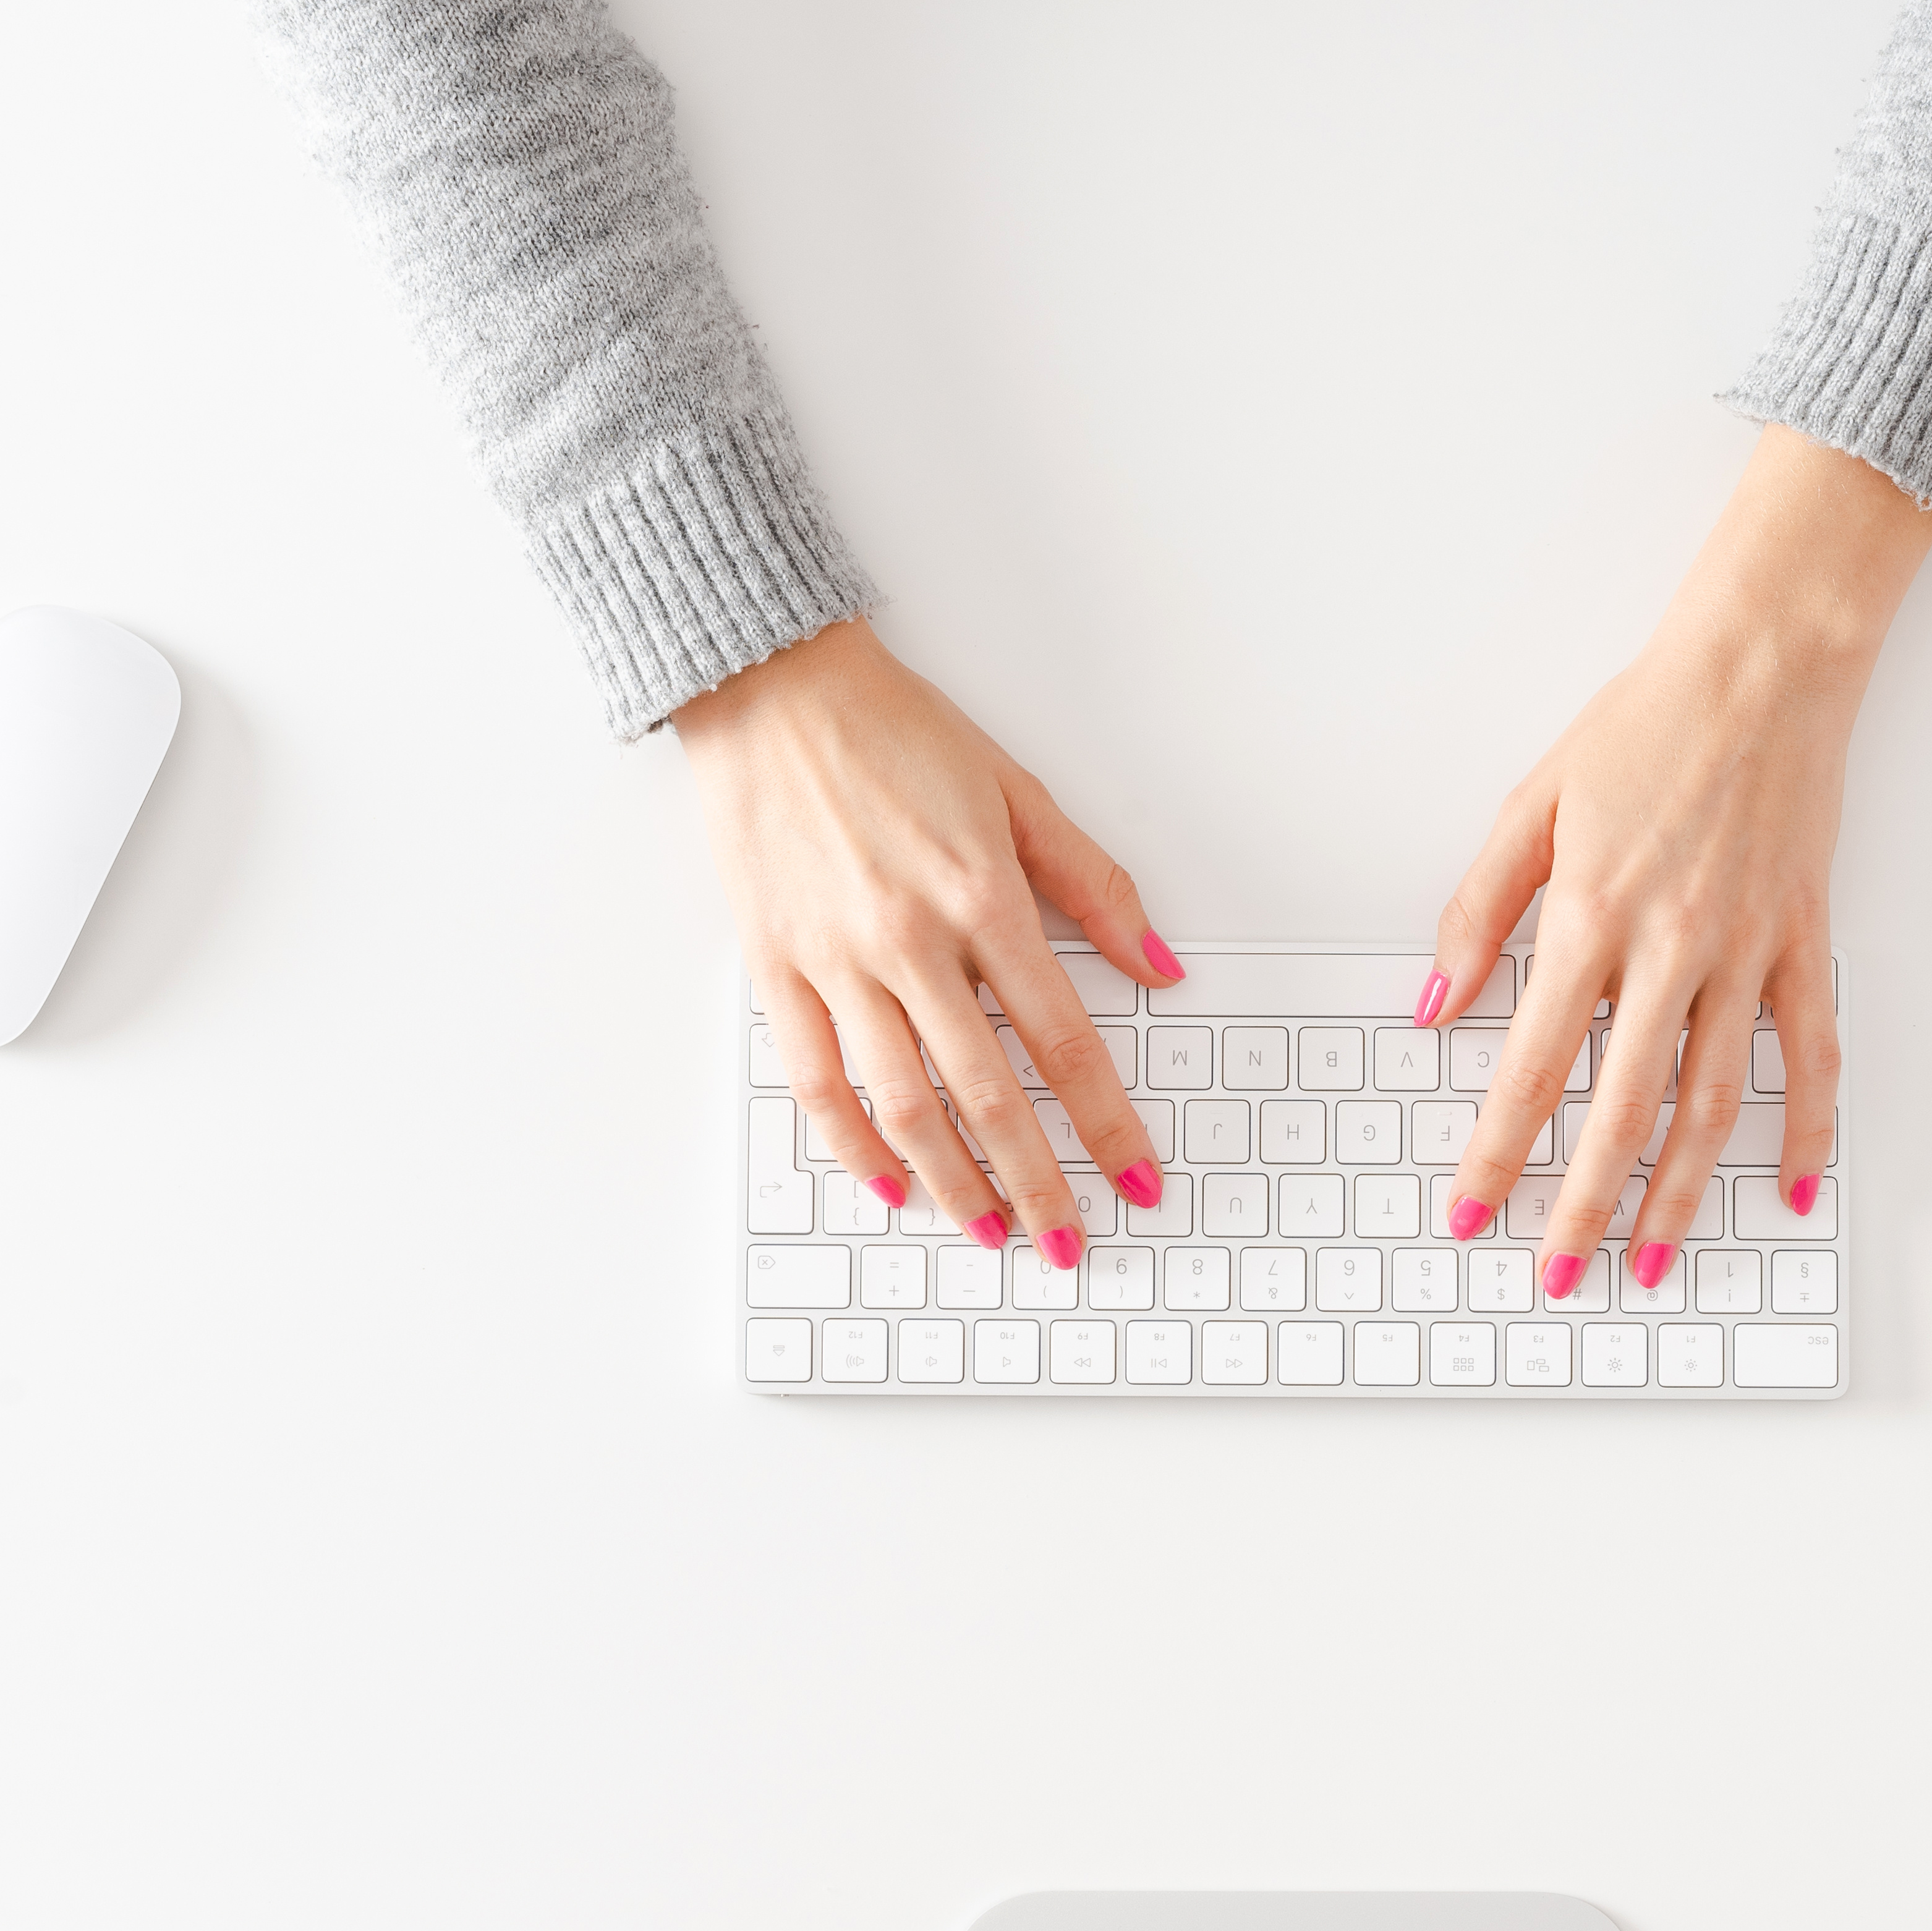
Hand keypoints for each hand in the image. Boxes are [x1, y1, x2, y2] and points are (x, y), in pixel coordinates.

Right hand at [675, 619, 1181, 1268]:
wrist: (771, 688)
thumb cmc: (895, 732)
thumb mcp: (1018, 792)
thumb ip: (1094, 885)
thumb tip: (1160, 965)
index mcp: (983, 898)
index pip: (1065, 1043)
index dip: (1107, 1124)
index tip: (1137, 1179)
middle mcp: (911, 941)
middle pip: (989, 1095)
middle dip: (1036, 1183)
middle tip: (1065, 1242)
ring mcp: (837, 961)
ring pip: (903, 1104)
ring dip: (951, 1181)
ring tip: (986, 1230)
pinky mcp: (776, 967)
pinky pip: (817, 1080)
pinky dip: (852, 1142)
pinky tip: (887, 1181)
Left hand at [1424, 428, 1931, 1290]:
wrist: (1763, 665)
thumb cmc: (1645, 726)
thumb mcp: (1531, 805)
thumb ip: (1476, 912)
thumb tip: (1432, 1006)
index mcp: (1590, 917)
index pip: (1533, 1069)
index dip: (1497, 1154)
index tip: (1469, 1214)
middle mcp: (1670, 950)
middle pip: (1621, 1112)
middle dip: (1581, 1206)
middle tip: (1556, 1276)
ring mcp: (1746, 955)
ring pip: (1712, 1104)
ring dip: (1679, 1196)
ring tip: (1649, 1262)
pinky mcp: (1802, 944)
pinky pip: (1810, 1057)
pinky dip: (1805, 1130)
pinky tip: (1789, 1190)